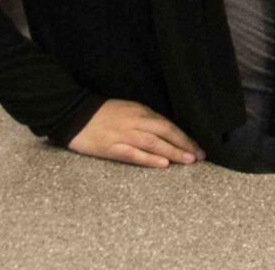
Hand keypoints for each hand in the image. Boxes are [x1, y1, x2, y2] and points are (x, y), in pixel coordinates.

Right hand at [68, 100, 202, 168]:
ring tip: (188, 161)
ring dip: (173, 152)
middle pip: (165, 132)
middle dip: (184, 145)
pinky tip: (162, 164)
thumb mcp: (128, 110)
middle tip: (199, 156)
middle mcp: (135, 122)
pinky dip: (149, 159)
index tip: (197, 148)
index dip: (184, 137)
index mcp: (140, 112)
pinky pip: (134, 154)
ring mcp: (124, 135)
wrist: (75, 114)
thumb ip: (145, 120)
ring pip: (154, 143)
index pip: (167, 125)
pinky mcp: (111, 148)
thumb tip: (166, 133)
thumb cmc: (102, 114)